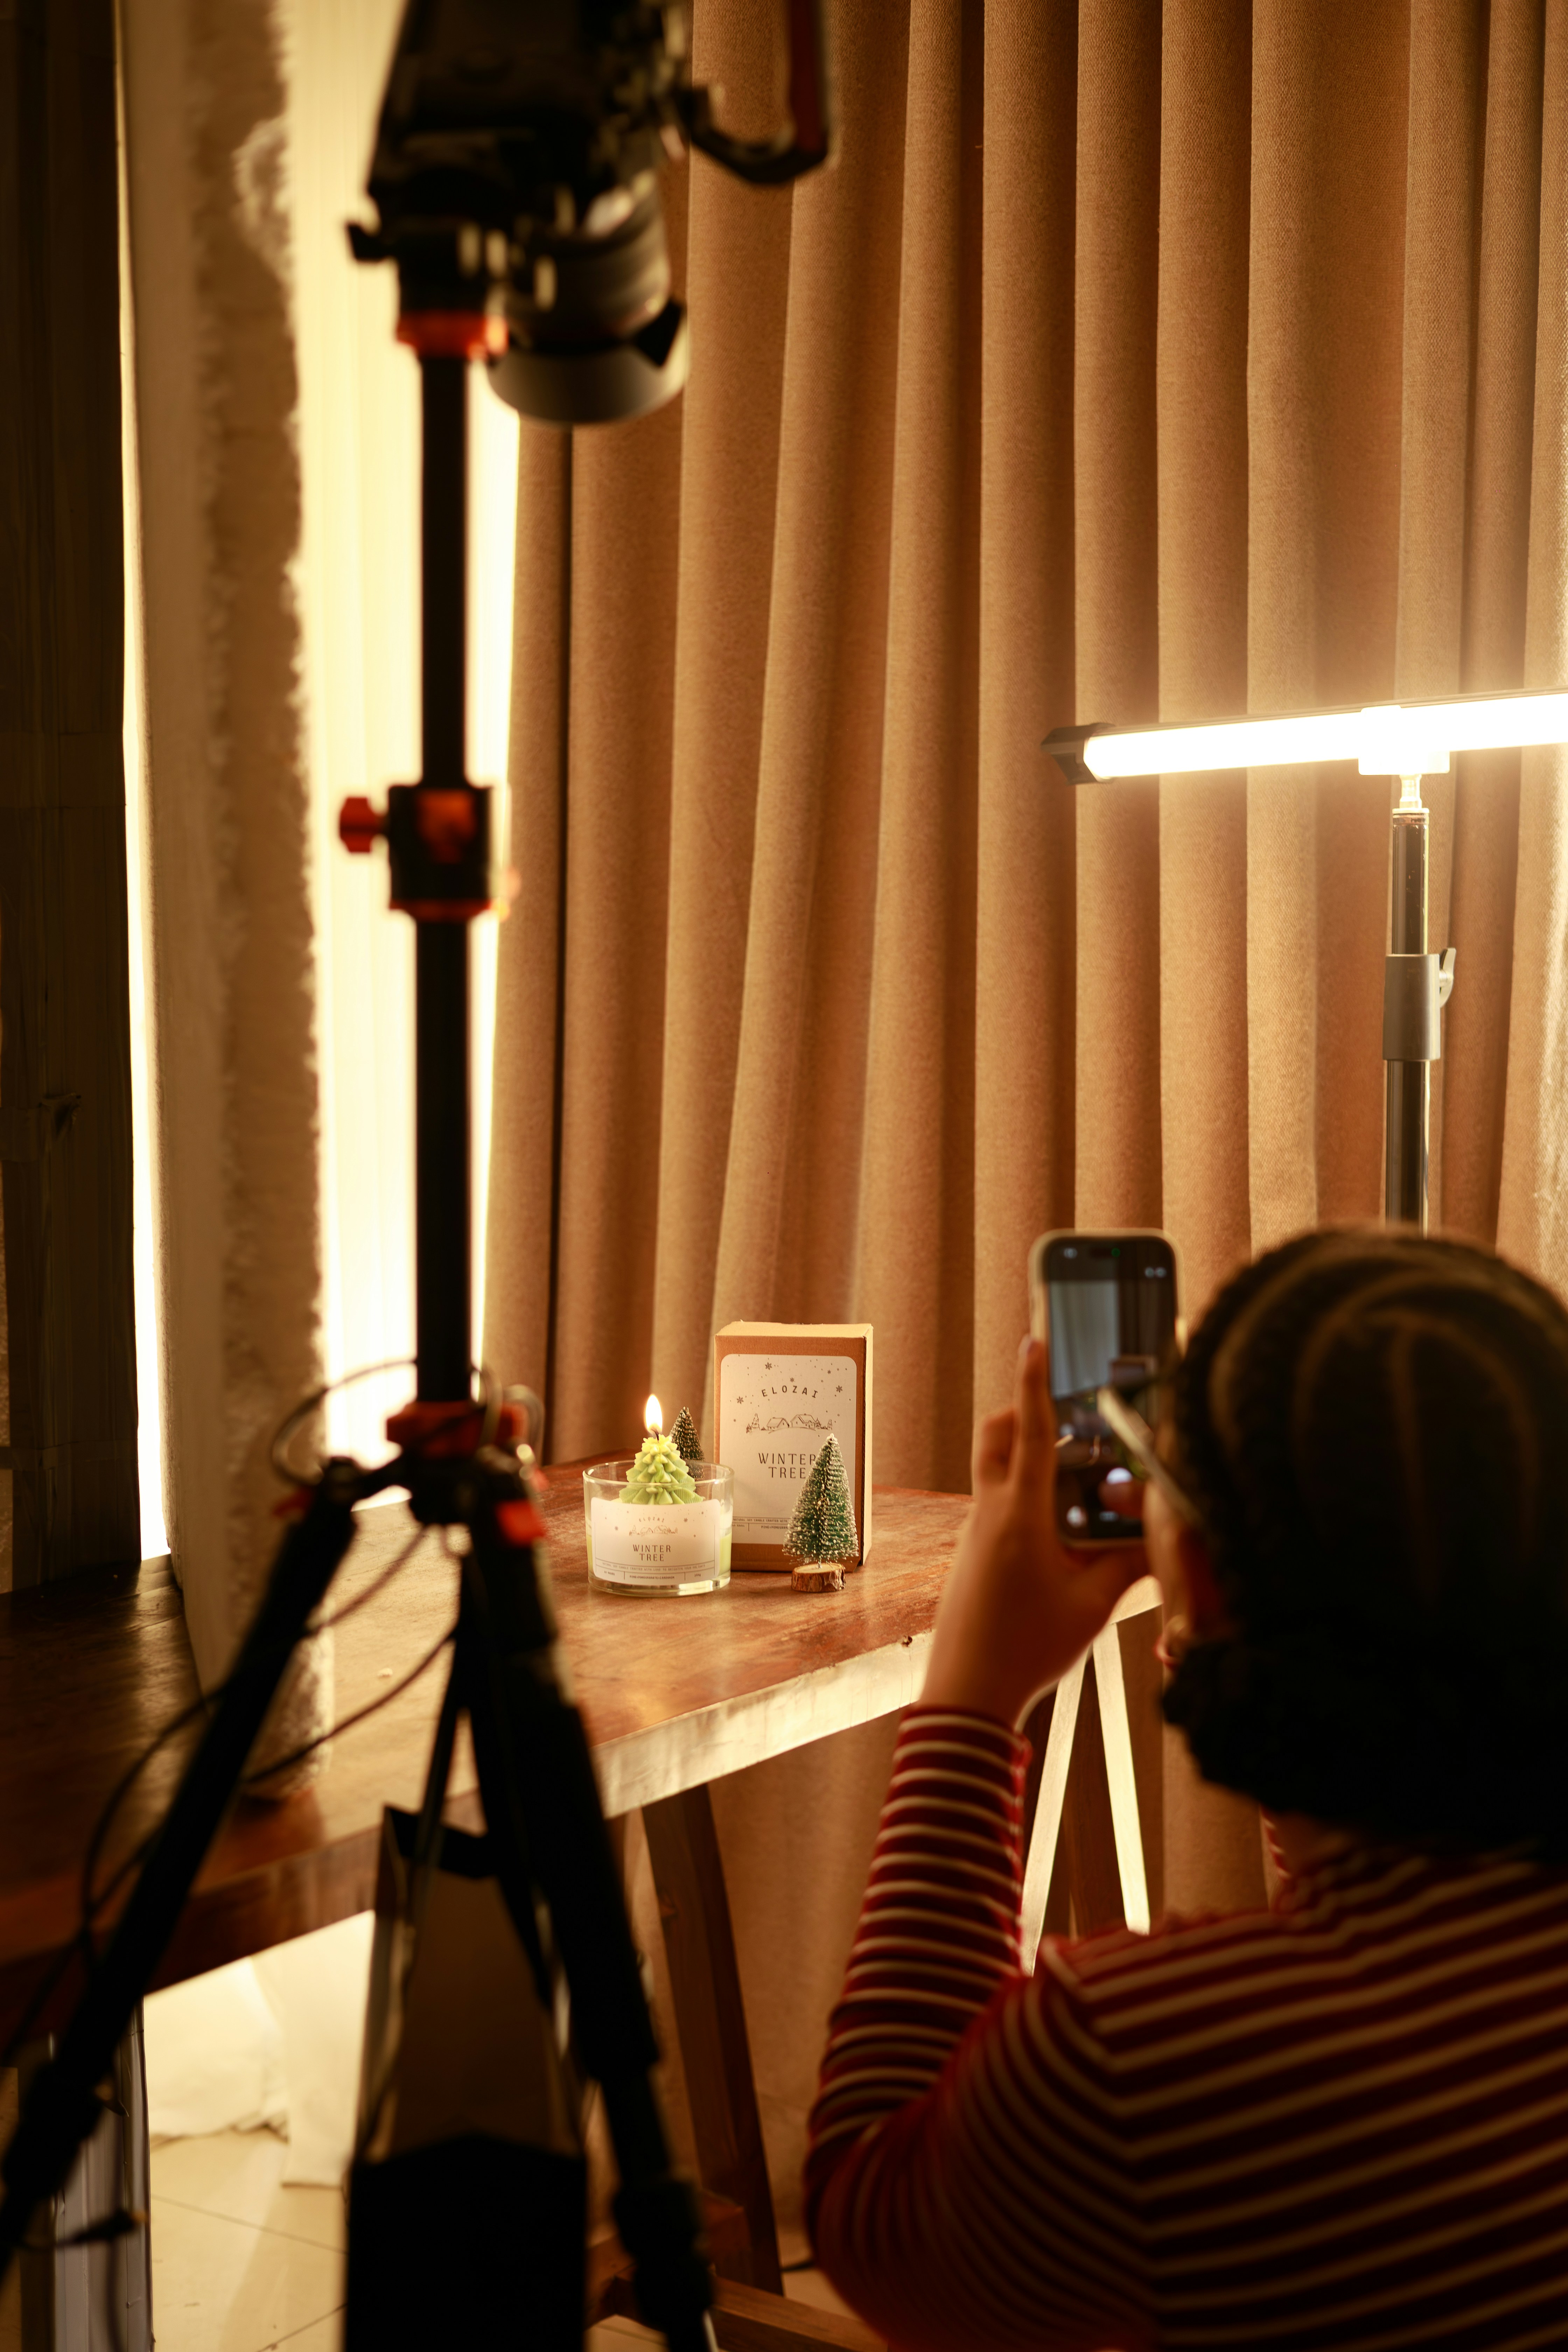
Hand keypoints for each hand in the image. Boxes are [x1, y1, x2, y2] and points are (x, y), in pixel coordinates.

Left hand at [921, 1337, 1147, 1727]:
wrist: (966, 1694)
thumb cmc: (1027, 1650)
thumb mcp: (1092, 1606)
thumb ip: (1128, 1564)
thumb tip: (1166, 1536)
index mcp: (1020, 1518)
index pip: (1033, 1433)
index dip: (1036, 1383)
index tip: (1033, 1339)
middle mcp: (990, 1514)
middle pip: (999, 1437)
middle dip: (1027, 1410)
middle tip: (1068, 1411)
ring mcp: (976, 1531)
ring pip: (997, 1469)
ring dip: (1029, 1455)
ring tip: (1078, 1472)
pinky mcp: (974, 1551)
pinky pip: (998, 1501)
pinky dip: (1026, 1493)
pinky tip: (1061, 1523)